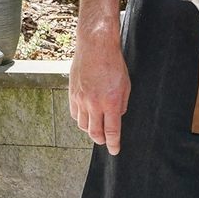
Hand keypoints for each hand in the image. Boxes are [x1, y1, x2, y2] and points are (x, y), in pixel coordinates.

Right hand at [69, 35, 129, 155]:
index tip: (115, 151)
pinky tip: (86, 118)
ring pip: (83, 125)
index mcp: (110, 102)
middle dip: (101, 141)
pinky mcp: (72, 94)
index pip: (112, 131)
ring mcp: (81, 99)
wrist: (95, 46)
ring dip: (90, 131)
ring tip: (97, 130)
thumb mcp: (126, 85)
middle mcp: (94, 103)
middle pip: (95, 132)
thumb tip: (117, 117)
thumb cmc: (114, 63)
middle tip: (105, 142)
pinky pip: (75, 114)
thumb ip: (121, 104)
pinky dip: (81, 120)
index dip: (114, 144)